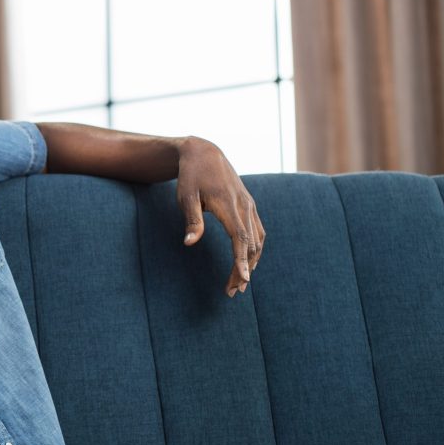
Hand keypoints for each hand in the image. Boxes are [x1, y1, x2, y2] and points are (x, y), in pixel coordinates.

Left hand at [175, 137, 264, 297]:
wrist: (204, 153)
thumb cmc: (191, 176)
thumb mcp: (185, 196)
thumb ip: (191, 220)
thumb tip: (189, 243)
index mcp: (229, 205)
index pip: (240, 238)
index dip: (241, 260)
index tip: (242, 280)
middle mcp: (245, 206)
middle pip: (250, 244)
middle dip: (243, 269)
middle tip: (230, 291)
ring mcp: (250, 205)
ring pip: (258, 240)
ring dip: (251, 262)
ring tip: (239, 282)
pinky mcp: (250, 205)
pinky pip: (258, 231)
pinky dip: (255, 249)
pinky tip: (248, 262)